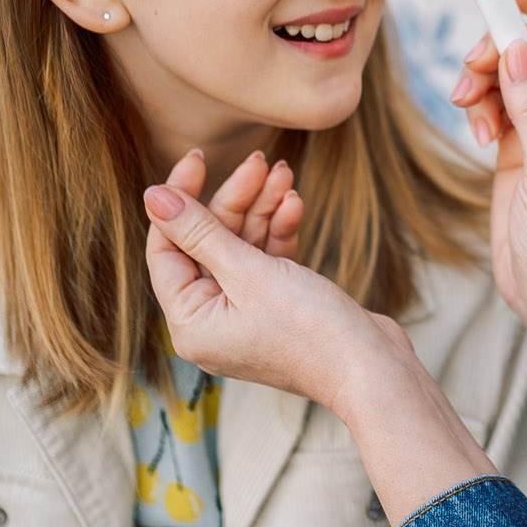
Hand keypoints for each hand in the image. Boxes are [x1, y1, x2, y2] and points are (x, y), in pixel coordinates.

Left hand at [144, 178, 498, 523]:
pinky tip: (295, 205)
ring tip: (284, 174)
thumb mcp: (248, 272)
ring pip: (242, 247)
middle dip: (235, 199)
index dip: (180, 200)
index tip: (199, 158)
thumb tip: (153, 196)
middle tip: (260, 161)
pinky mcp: (279, 308)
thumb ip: (200, 231)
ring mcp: (247, 315)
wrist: (373, 368)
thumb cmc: (310, 330)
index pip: (167, 249)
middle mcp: (212, 322)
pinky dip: (280, 233)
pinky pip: (268, 262)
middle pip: (208, 244)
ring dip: (262, 209)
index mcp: (190, 323)